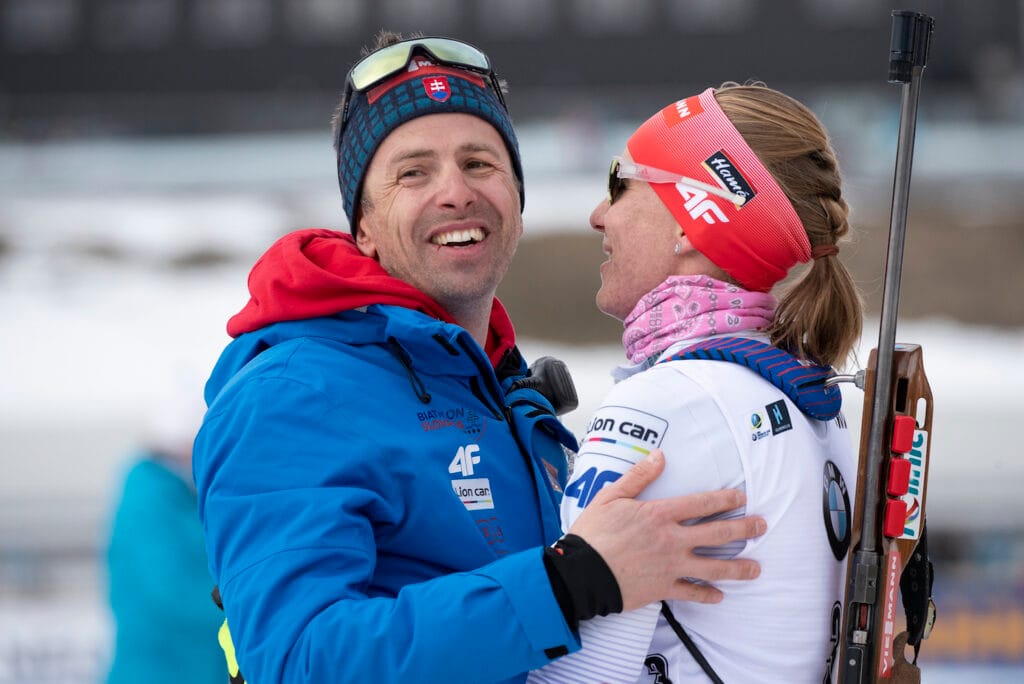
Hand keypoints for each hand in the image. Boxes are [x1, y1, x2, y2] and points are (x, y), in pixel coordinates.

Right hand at [566, 448, 764, 610]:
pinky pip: (692, 593)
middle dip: (743, 529)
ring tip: (756, 568)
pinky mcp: (663, 588)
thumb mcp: (611, 496)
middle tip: (762, 526)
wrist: (581, 573)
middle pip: (717, 534)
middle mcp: (672, 540)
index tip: (742, 498)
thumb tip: (659, 456)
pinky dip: (708, 595)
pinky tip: (720, 596)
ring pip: (713, 568)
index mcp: (659, 514)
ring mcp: (670, 566)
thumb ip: (638, 477)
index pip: (701, 504)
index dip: (724, 500)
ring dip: (738, 568)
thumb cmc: (593, 534)